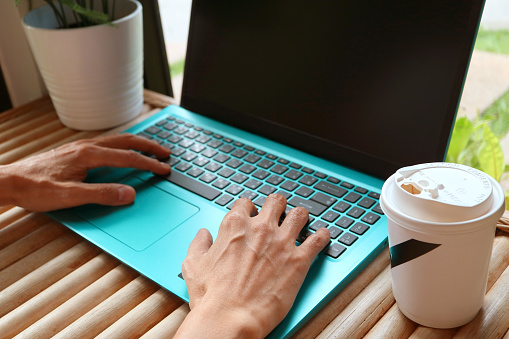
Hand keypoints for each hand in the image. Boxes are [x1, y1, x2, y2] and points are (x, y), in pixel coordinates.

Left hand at [0, 134, 171, 211]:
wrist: (9, 181)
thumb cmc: (35, 189)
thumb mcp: (70, 196)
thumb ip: (102, 194)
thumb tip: (129, 193)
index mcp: (88, 155)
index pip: (127, 157)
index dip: (148, 164)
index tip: (164, 169)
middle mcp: (86, 147)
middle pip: (125, 141)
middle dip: (148, 146)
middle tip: (165, 153)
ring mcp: (80, 147)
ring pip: (116, 140)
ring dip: (136, 144)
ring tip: (149, 149)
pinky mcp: (74, 152)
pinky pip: (106, 143)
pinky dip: (122, 145)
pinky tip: (121, 152)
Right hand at [175, 194, 330, 338]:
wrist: (230, 318)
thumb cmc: (212, 296)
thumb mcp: (194, 265)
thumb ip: (199, 244)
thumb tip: (204, 234)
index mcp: (235, 225)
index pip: (246, 203)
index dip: (249, 208)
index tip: (252, 214)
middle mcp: (260, 228)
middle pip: (275, 202)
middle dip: (277, 205)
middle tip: (279, 212)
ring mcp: (282, 242)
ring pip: (299, 214)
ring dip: (300, 215)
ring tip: (302, 219)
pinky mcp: (299, 260)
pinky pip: (318, 239)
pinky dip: (323, 236)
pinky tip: (323, 235)